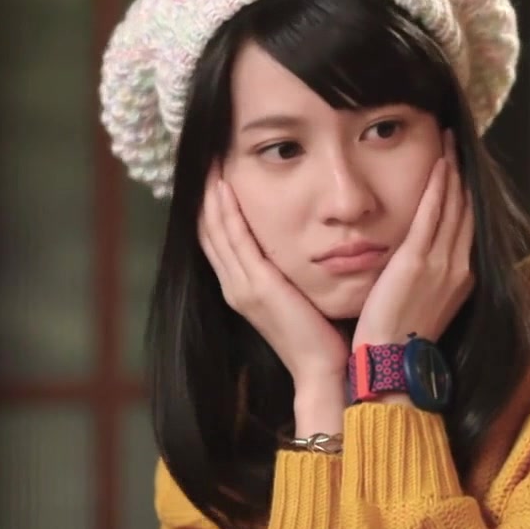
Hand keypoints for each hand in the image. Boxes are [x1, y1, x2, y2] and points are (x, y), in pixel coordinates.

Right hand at [199, 169, 347, 391]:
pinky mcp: (255, 287)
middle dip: (205, 193)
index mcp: (244, 287)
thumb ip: (291, 273)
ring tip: (210, 162)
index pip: (219, 238)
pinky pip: (233, 240)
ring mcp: (241, 286)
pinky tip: (223, 186)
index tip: (215, 174)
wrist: (324, 370)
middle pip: (208, 230)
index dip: (213, 206)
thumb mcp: (299, 296)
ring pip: (214, 231)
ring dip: (210, 195)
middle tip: (206, 158)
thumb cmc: (321, 335)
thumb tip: (300, 247)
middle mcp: (235, 285)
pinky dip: (226, 211)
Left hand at [353, 129, 473, 347]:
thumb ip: (427, 277)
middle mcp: (459, 266)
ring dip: (452, 171)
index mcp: (462, 277)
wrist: (392, 362)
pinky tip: (439, 164)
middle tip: (458, 142)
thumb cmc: (399, 338)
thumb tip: (420, 261)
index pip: (467, 225)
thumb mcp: (424, 303)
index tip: (461, 167)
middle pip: (466, 209)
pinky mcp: (418, 261)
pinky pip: (432, 215)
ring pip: (454, 206)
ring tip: (449, 142)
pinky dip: (438, 187)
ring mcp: (442, 262)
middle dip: (463, 174)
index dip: (466, 193)